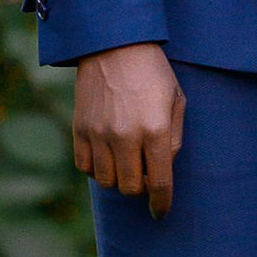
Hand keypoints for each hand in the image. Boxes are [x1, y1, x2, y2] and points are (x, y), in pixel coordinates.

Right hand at [72, 42, 185, 215]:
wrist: (114, 44)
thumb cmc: (152, 71)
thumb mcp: (176, 100)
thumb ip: (174, 138)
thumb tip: (164, 168)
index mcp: (155, 130)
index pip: (159, 182)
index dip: (161, 203)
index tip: (160, 212)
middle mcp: (126, 136)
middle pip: (131, 188)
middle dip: (141, 188)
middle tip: (145, 175)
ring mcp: (99, 133)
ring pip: (107, 181)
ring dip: (119, 179)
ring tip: (126, 163)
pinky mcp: (80, 128)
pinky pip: (85, 167)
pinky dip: (96, 169)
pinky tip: (106, 156)